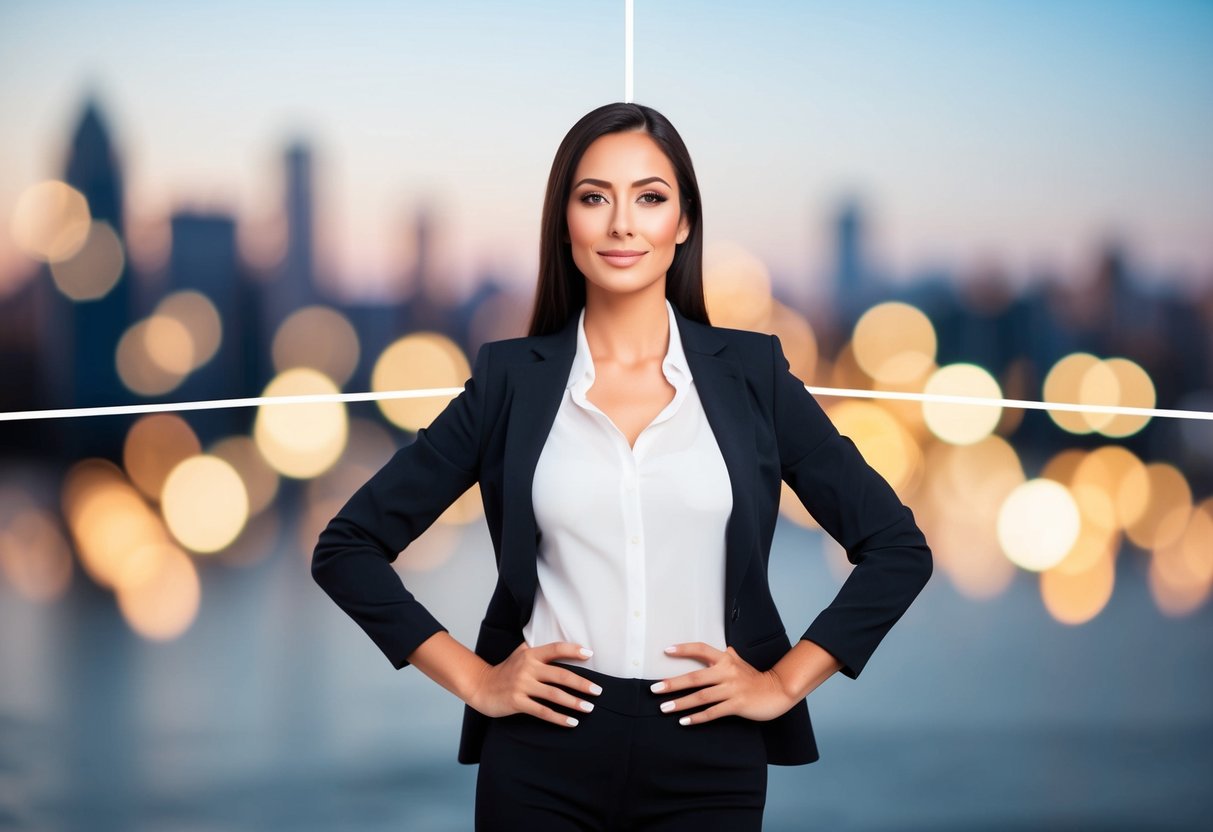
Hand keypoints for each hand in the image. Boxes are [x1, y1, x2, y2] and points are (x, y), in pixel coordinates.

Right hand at [467, 641, 602, 726]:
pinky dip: (559, 718)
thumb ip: (537, 650)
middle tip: (598, 691)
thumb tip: (562, 647)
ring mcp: (521, 685)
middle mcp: (527, 668)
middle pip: (560, 675)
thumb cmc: (505, 671)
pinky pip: (542, 711)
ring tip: (589, 708)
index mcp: (530, 654)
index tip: (590, 655)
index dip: (573, 651)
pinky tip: (572, 722)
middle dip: (582, 684)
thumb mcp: (519, 654)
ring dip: (574, 702)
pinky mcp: (517, 702)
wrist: (481, 687)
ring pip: (554, 695)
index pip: (556, 649)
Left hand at [650, 642, 796, 725]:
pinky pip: (713, 712)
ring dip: (680, 703)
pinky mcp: (737, 705)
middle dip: (672, 684)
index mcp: (726, 659)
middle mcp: (727, 672)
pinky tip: (684, 721)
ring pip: (701, 697)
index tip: (666, 651)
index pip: (701, 649)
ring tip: (664, 708)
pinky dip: (697, 718)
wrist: (778, 691)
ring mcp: (732, 689)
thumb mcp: (741, 663)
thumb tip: (724, 649)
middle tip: (654, 689)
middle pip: (695, 677)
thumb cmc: (755, 678)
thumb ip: (729, 657)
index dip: (684, 649)